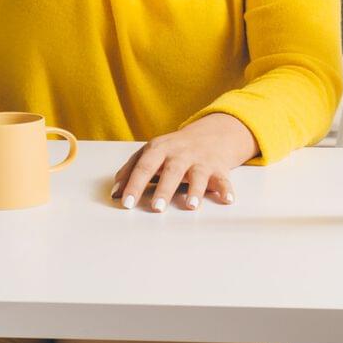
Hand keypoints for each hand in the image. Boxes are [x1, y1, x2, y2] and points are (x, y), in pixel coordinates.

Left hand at [110, 113, 257, 211]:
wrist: (211, 134)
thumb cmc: (174, 149)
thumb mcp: (151, 152)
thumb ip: (131, 169)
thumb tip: (115, 192)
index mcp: (160, 149)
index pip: (144, 167)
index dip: (134, 185)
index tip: (126, 203)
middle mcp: (181, 154)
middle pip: (171, 171)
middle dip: (165, 189)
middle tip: (157, 207)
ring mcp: (200, 161)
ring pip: (198, 175)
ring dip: (195, 190)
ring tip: (190, 205)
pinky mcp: (218, 168)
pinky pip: (223, 179)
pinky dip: (226, 190)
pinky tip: (227, 200)